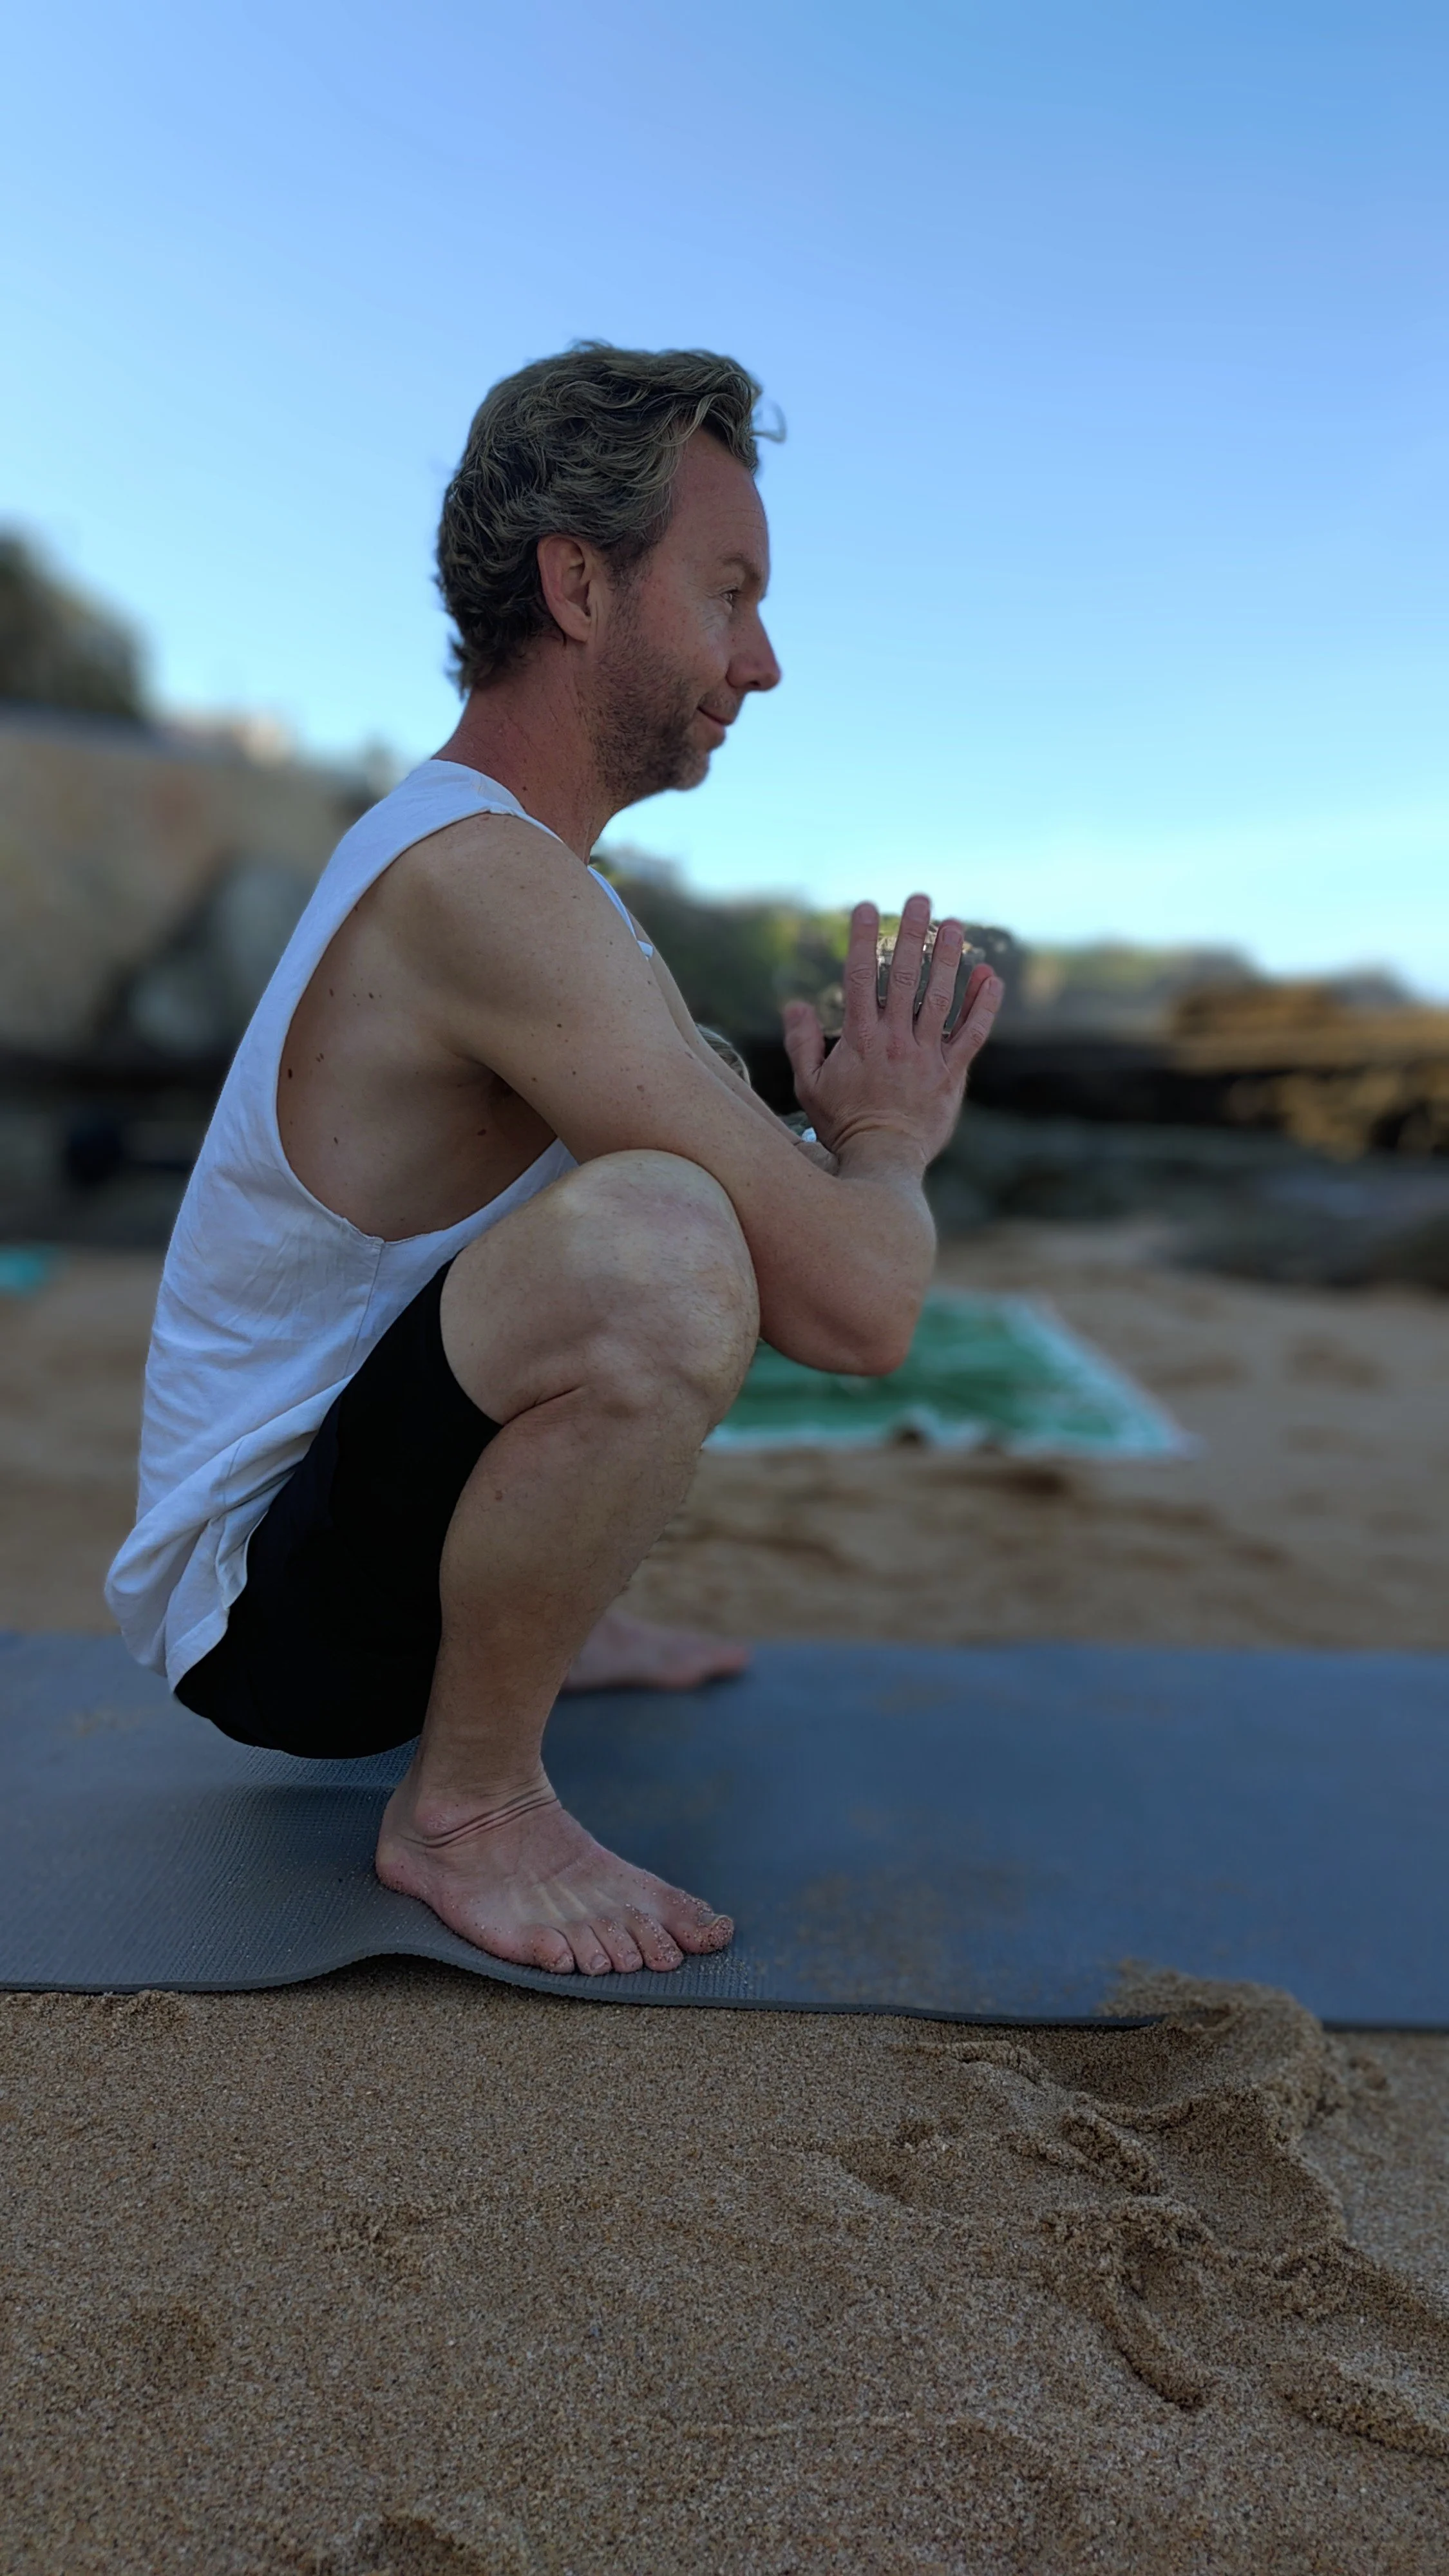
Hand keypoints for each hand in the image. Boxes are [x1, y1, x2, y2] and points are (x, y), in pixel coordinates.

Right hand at [781, 895, 1001, 1167]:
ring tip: (953, 924)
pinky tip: (990, 976)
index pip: (859, 977)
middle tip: (919, 900)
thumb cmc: (842, 1124)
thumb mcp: (810, 1085)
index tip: (866, 907)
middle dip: (911, 935)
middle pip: (904, 976)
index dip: (862, 939)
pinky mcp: (952, 1073)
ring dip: (948, 958)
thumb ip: (802, 1043)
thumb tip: (795, 1004)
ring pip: (940, 997)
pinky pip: (972, 1033)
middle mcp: (895, 1040)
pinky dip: (983, 1004)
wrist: (882, 1160)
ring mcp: (927, 1055)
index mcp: (860, 1039)